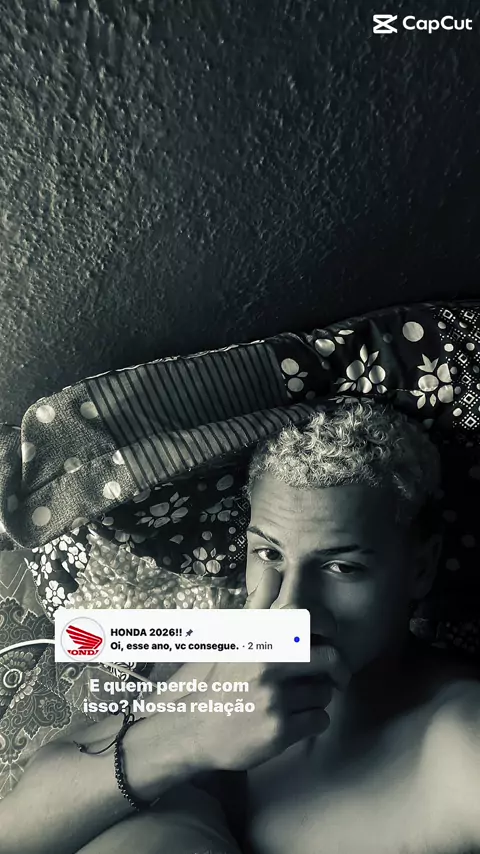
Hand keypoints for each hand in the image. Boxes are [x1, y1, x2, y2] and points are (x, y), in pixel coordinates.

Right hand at [189, 568, 349, 771]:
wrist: (196, 730)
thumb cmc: (220, 681)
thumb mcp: (233, 636)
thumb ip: (259, 605)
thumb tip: (273, 571)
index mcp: (258, 636)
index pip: (309, 618)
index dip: (328, 625)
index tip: (328, 635)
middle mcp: (266, 661)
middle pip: (330, 658)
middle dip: (337, 670)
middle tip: (335, 676)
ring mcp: (273, 696)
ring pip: (325, 693)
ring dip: (318, 698)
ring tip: (297, 700)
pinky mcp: (279, 730)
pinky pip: (320, 720)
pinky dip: (313, 722)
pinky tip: (293, 721)